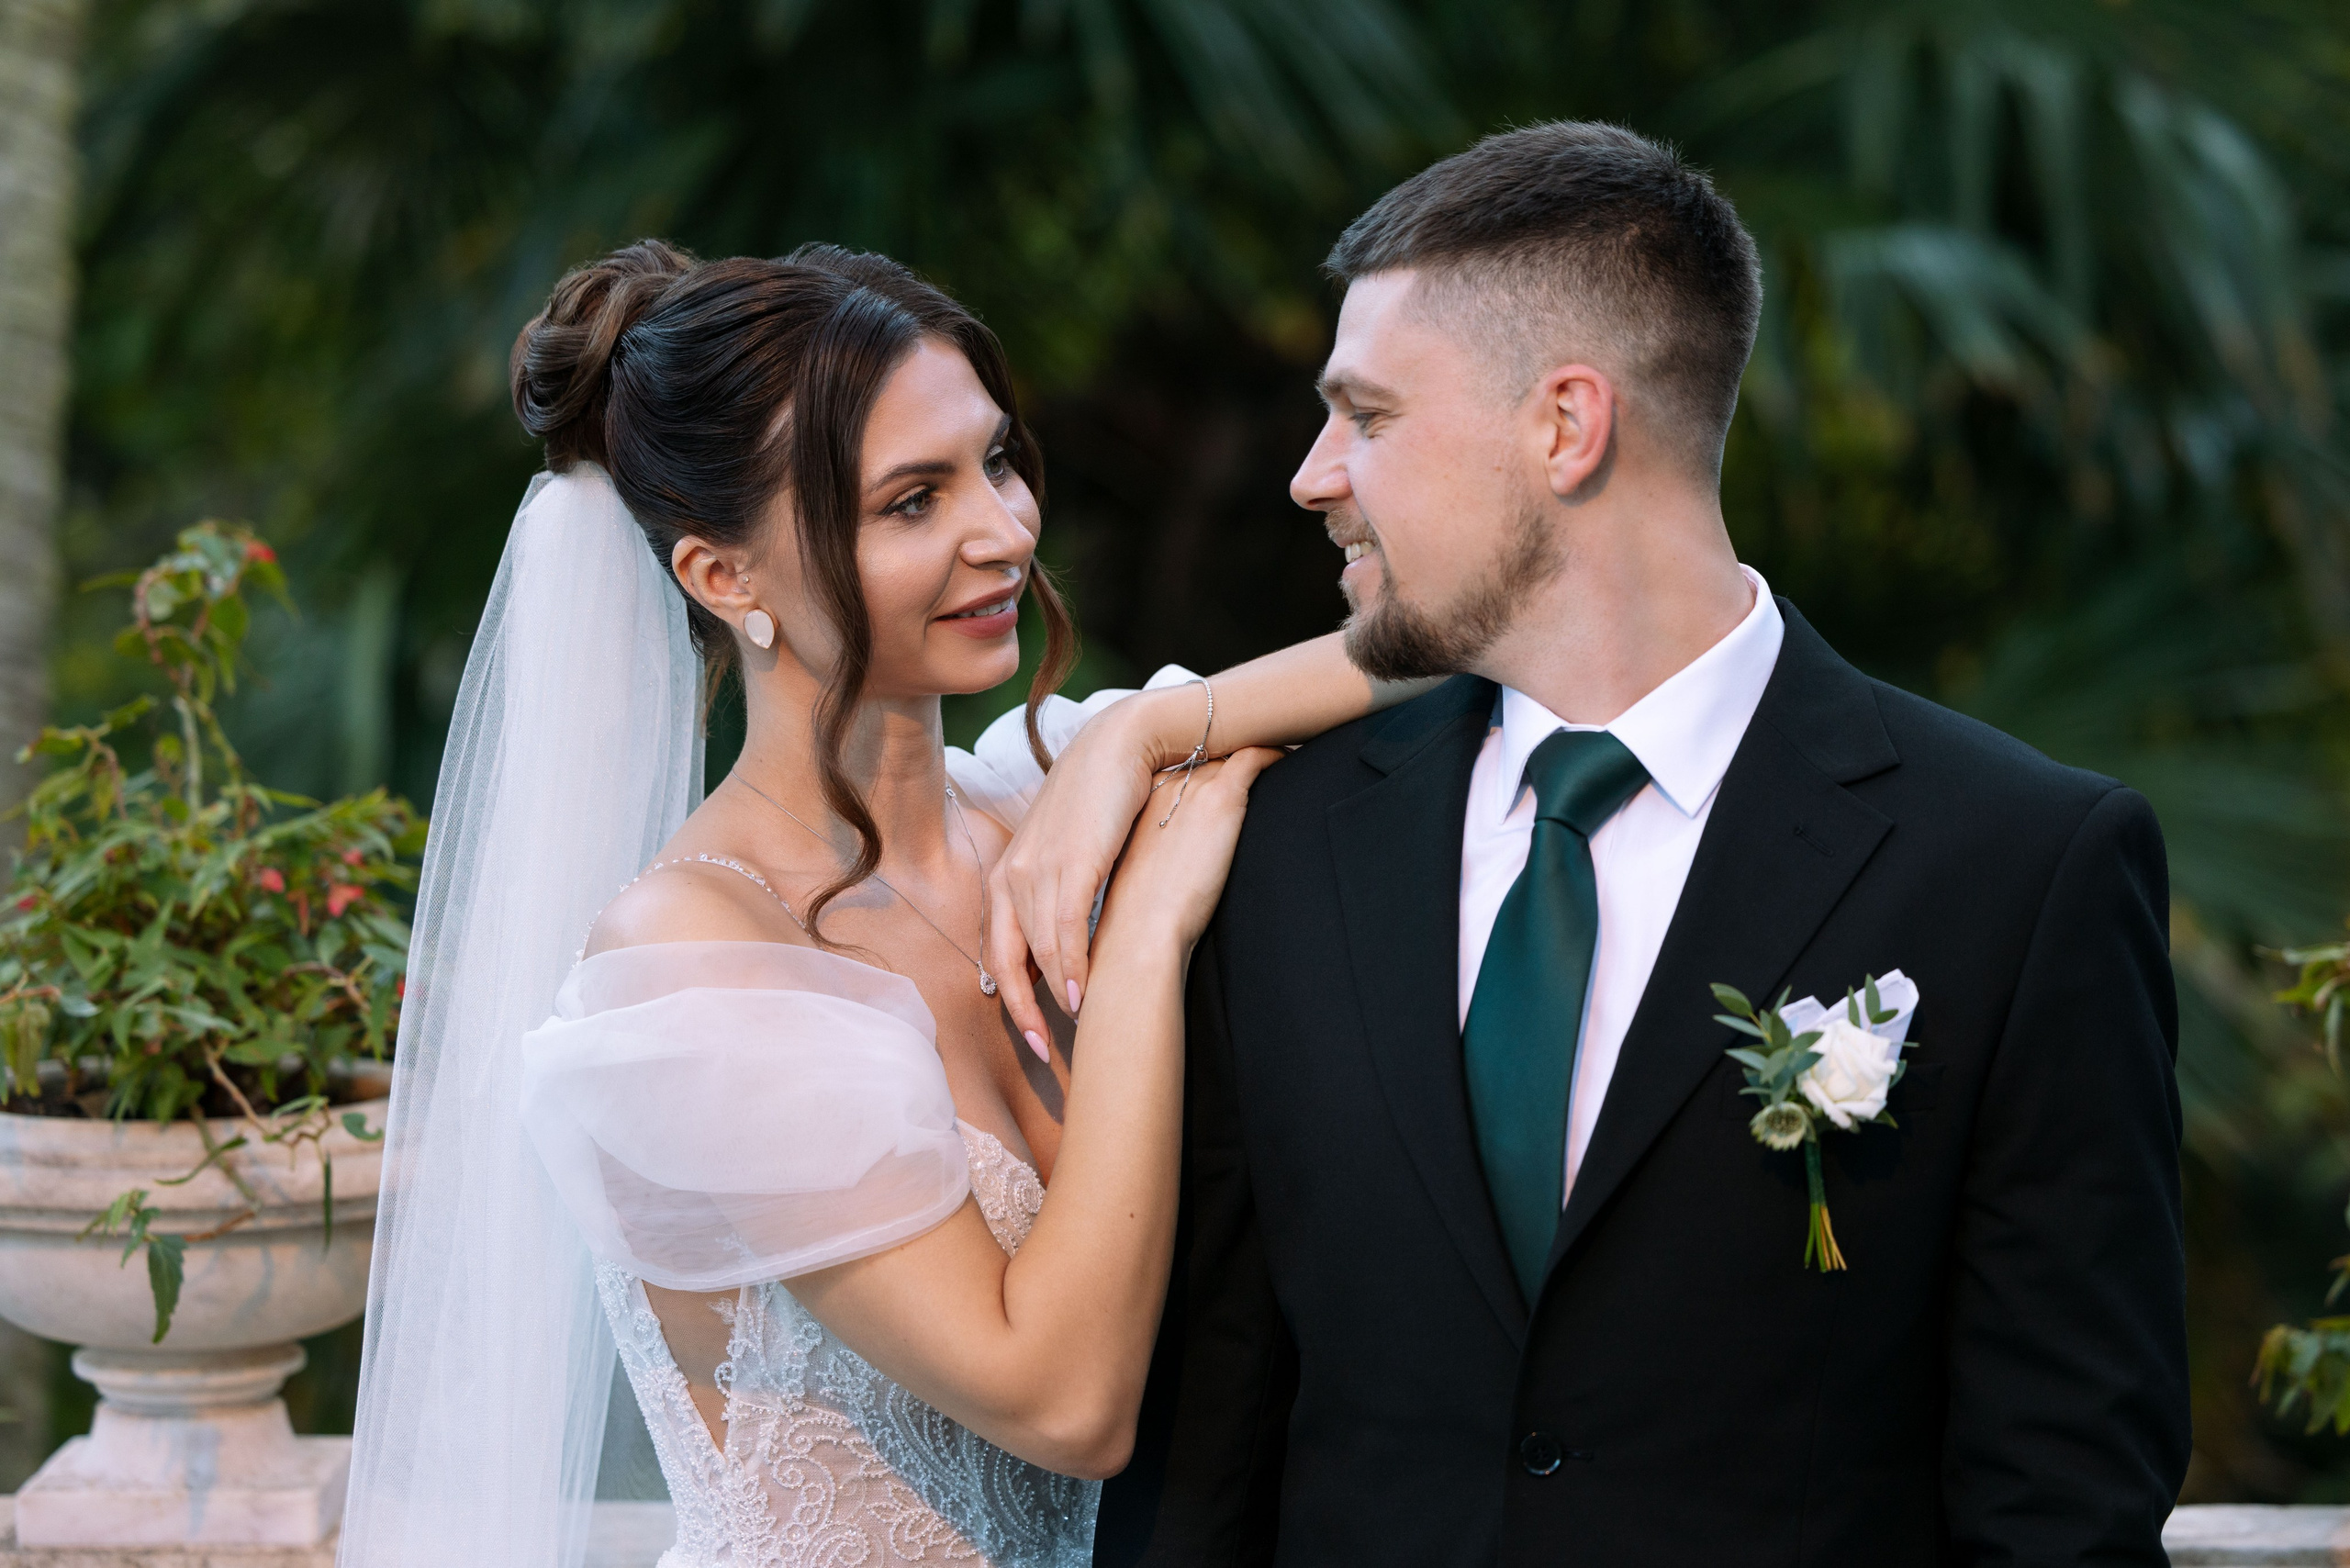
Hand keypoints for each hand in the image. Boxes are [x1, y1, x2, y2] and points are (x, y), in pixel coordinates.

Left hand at [987, 689, 1194, 1041]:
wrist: (1121, 744)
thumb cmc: (1101, 799)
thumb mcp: (1071, 850)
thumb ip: (1062, 894)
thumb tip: (1068, 939)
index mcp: (1008, 874)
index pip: (998, 952)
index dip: (1012, 1000)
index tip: (1033, 1036)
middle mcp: (1013, 874)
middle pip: (1008, 961)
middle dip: (1024, 1011)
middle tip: (1046, 1051)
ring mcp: (1038, 868)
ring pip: (1039, 951)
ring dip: (1055, 996)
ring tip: (1073, 1030)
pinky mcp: (1071, 862)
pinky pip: (1064, 931)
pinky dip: (1071, 968)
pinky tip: (1083, 996)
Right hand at [1090, 748, 1283, 959]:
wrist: (1141, 927)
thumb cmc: (1142, 913)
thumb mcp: (1145, 871)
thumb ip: (1163, 851)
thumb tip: (1183, 859)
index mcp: (1142, 801)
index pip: (1181, 771)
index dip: (1206, 772)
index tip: (1226, 776)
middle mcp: (1165, 784)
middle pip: (1206, 758)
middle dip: (1229, 760)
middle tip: (1255, 763)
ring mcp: (1192, 787)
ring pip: (1230, 753)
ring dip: (1253, 756)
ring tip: (1276, 756)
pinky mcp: (1220, 797)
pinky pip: (1254, 757)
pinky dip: (1273, 754)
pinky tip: (1287, 758)